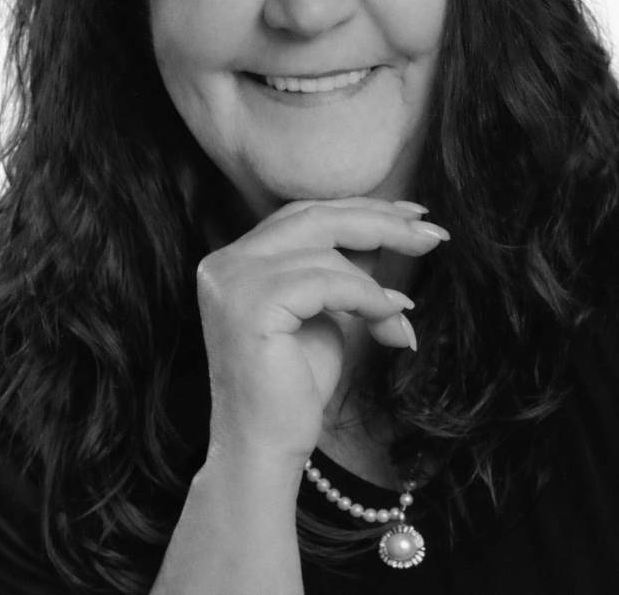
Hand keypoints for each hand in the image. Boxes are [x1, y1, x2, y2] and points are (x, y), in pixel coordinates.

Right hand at [197, 197, 447, 469]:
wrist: (265, 449)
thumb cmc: (294, 387)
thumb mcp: (324, 312)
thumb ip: (341, 269)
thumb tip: (387, 230)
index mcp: (235, 258)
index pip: (303, 214)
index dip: (360, 209)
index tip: (413, 215)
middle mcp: (225, 262)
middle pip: (314, 217)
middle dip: (380, 221)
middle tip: (432, 233)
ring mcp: (233, 281)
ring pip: (324, 249)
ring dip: (377, 279)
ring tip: (402, 312)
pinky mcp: (251, 306)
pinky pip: (327, 281)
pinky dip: (367, 297)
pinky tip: (390, 318)